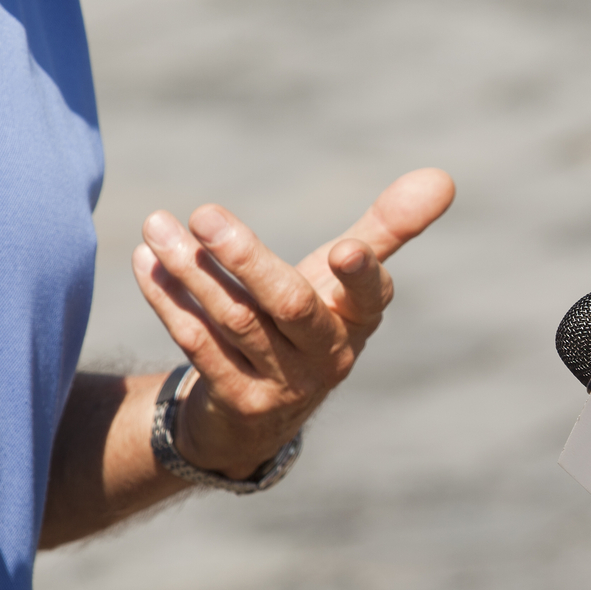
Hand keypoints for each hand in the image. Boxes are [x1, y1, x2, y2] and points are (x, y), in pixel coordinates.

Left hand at [132, 168, 455, 478]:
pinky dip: (169, 300)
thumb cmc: (310, 323)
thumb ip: (388, 228)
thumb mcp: (345, 278)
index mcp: (359, 319)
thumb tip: (444, 177)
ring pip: (235, 319)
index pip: (371, 297)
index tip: (342, 249)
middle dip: (247, 258)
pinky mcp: (238, 400)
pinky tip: (147, 261)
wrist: (262, 411)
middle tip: (204, 212)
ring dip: (192, 270)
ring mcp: (283, 383)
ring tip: (157, 224)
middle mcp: (328, 355)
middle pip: (290, 305)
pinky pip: (199, 344)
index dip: (361, 275)